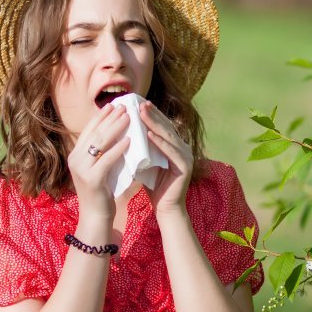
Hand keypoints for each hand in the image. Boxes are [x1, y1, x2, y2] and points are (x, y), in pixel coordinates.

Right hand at [67, 104, 129, 222]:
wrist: (96, 217)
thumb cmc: (102, 192)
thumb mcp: (100, 167)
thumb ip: (104, 152)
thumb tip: (119, 132)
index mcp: (76, 155)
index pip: (88, 130)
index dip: (101, 116)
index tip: (113, 105)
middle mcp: (75, 159)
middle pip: (94, 133)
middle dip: (110, 118)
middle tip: (124, 106)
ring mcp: (82, 169)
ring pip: (100, 143)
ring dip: (115, 128)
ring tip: (128, 117)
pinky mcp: (92, 179)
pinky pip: (107, 159)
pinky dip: (119, 148)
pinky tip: (130, 140)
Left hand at [139, 101, 192, 215]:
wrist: (165, 208)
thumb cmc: (154, 186)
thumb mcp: (145, 161)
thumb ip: (141, 147)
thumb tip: (124, 131)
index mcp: (175, 146)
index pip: (162, 126)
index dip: (152, 114)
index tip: (138, 103)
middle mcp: (183, 148)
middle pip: (166, 127)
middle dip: (152, 114)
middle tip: (140, 103)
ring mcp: (186, 156)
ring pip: (168, 136)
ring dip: (155, 123)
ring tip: (142, 113)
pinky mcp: (185, 166)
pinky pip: (171, 151)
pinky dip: (160, 142)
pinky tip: (149, 134)